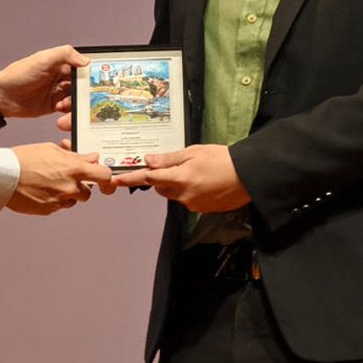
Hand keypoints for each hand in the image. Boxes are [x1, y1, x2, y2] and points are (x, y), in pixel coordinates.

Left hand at [0, 45, 87, 118]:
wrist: (1, 97)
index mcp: (60, 63)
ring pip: (76, 98)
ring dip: (75, 103)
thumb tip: (85, 60)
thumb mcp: (42, 59)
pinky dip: (68, 111)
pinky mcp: (53, 106)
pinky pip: (67, 109)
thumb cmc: (18, 74)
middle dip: (85, 92)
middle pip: (82, 84)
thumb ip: (65, 54)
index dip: (90, 73)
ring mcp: (57, 91)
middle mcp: (61, 76)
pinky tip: (60, 110)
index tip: (98, 81)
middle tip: (85, 97)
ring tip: (65, 104)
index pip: (82, 67)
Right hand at [6, 143, 112, 214]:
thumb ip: (74, 155)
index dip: (105, 176)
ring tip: (52, 182)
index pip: (103, 175)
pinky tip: (42, 189)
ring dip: (69, 194)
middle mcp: (69, 186)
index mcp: (72, 168)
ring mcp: (59, 200)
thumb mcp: (51, 149)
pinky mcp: (48, 210)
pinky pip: (59, 206)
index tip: (102, 176)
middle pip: (88, 193)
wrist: (3, 175)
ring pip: (74, 201)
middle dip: (82, 186)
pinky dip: (55, 199)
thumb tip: (92, 157)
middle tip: (69, 177)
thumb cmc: (25, 158)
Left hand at [111, 145, 250, 212]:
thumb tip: (148, 160)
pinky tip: (204, 180)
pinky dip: (189, 190)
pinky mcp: (202, 209)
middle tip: (177, 164)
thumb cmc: (221, 159)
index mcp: (180, 178)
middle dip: (162, 177)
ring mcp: (193, 204)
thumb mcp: (193, 152)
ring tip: (196, 170)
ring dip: (176, 183)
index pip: (149, 178)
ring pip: (174, 193)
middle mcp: (184, 195)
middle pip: (161, 187)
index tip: (115, 180)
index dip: (130, 179)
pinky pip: (187, 199)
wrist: (247, 176)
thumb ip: (169, 159)